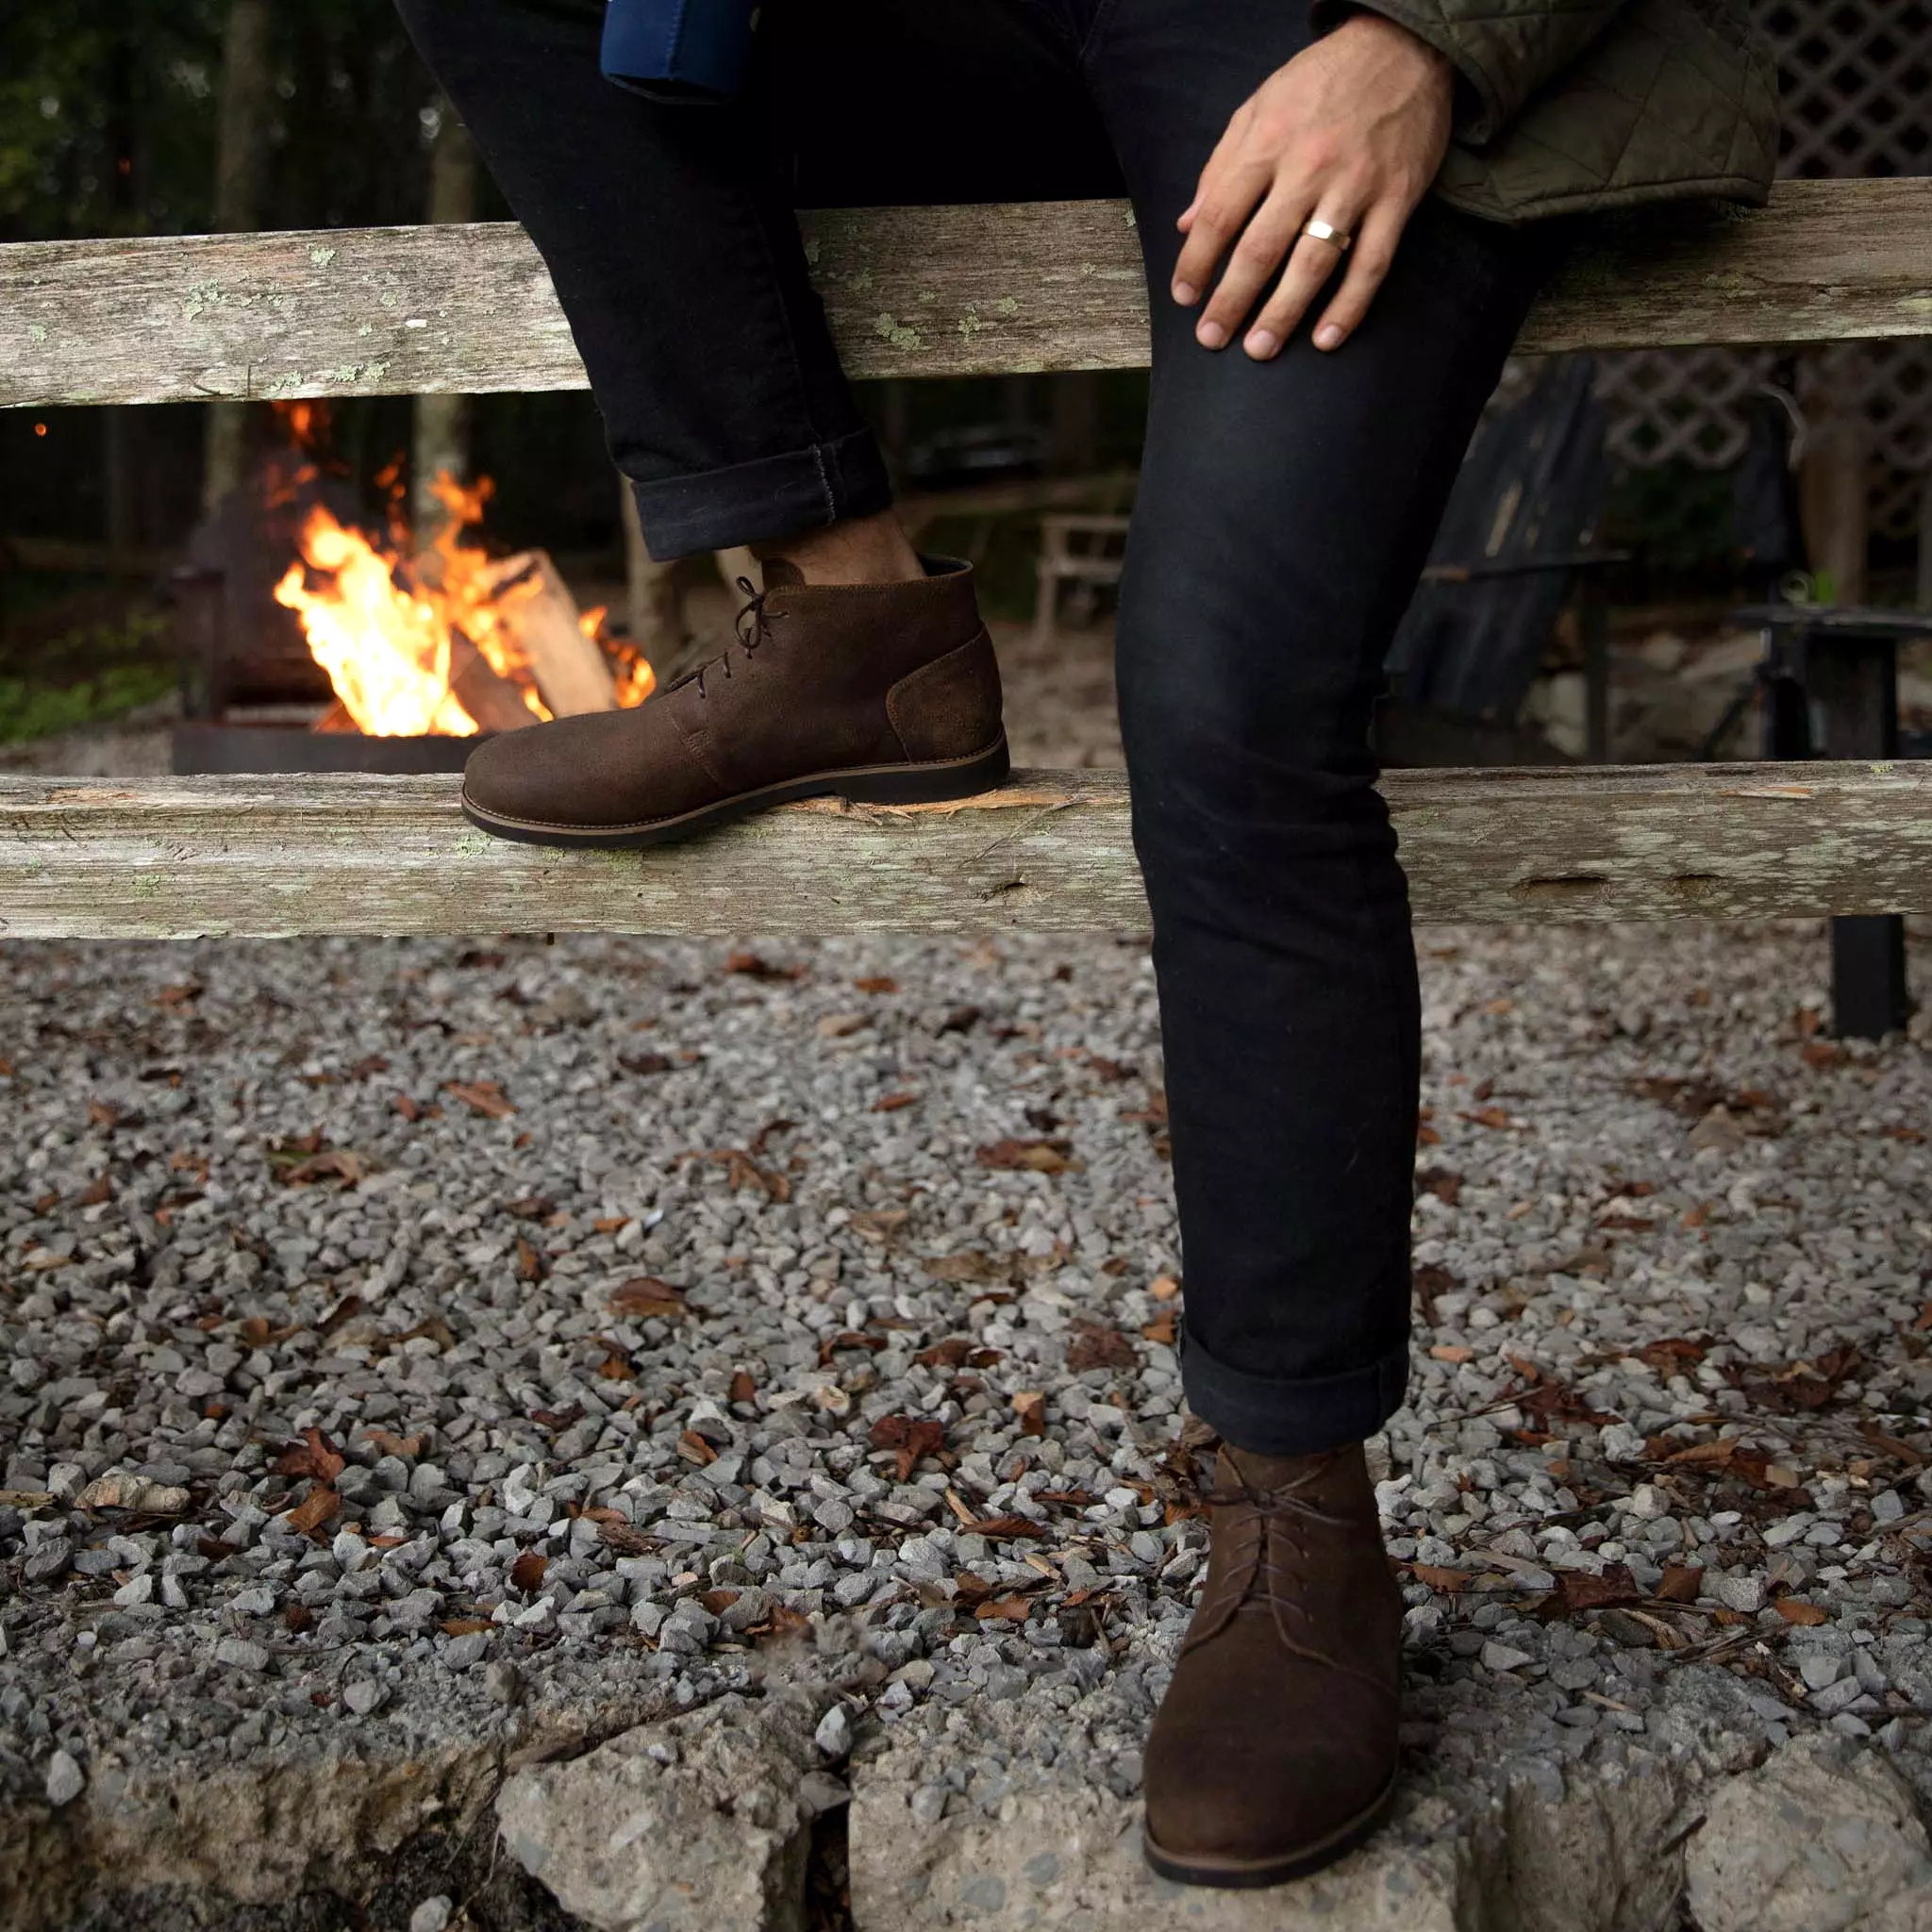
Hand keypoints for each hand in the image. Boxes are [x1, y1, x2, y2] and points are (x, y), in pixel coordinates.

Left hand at [1172, 14, 1453, 358]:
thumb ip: (1221, 167)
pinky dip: (1350, 306)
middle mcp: (1309, 168)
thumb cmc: (1322, 79)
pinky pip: (1372, 264)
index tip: (1185, 296)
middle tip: (1213, 337)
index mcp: (1268, 143)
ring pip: (1313, 264)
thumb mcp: (1258, 106)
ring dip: (1283, 313)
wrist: (1404, 47)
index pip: (1221, 214)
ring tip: (1260, 348)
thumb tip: (1187, 223)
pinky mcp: (1397, 200)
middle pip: (1261, 248)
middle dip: (1232, 300)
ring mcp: (1356, 187)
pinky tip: (1327, 338)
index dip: (1197, 261)